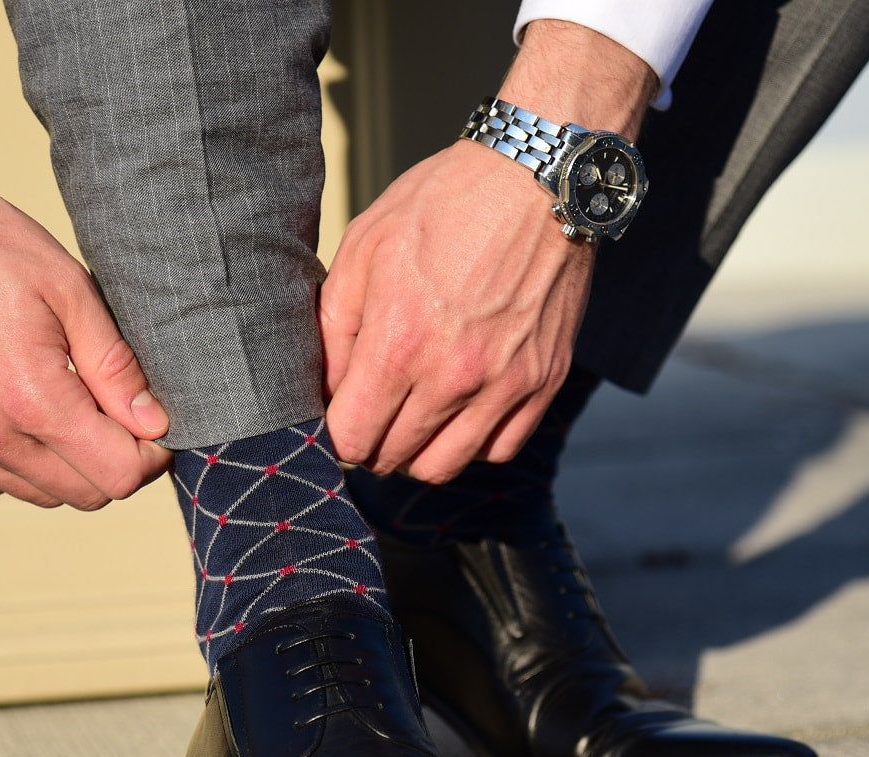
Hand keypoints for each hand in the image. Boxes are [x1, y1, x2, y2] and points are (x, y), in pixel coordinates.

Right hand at [0, 88, 171, 509]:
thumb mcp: (68, 289)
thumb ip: (115, 366)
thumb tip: (154, 423)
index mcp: (31, 399)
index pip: (117, 476)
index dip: (149, 456)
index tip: (153, 424)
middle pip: (82, 496)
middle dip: (115, 463)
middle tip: (119, 414)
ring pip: (36, 494)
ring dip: (67, 467)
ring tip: (71, 407)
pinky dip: (17, 465)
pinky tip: (22, 416)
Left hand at [319, 20, 655, 482]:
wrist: (536, 179)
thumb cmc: (442, 204)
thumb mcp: (364, 247)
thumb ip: (336, 326)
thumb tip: (325, 389)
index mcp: (399, 343)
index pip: (352, 437)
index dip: (336, 433)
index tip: (338, 414)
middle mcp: (453, 376)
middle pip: (394, 457)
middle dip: (372, 442)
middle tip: (371, 412)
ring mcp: (505, 384)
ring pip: (445, 465)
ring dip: (419, 451)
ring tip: (413, 416)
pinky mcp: (543, 381)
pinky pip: (499, 449)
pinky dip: (473, 443)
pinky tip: (460, 409)